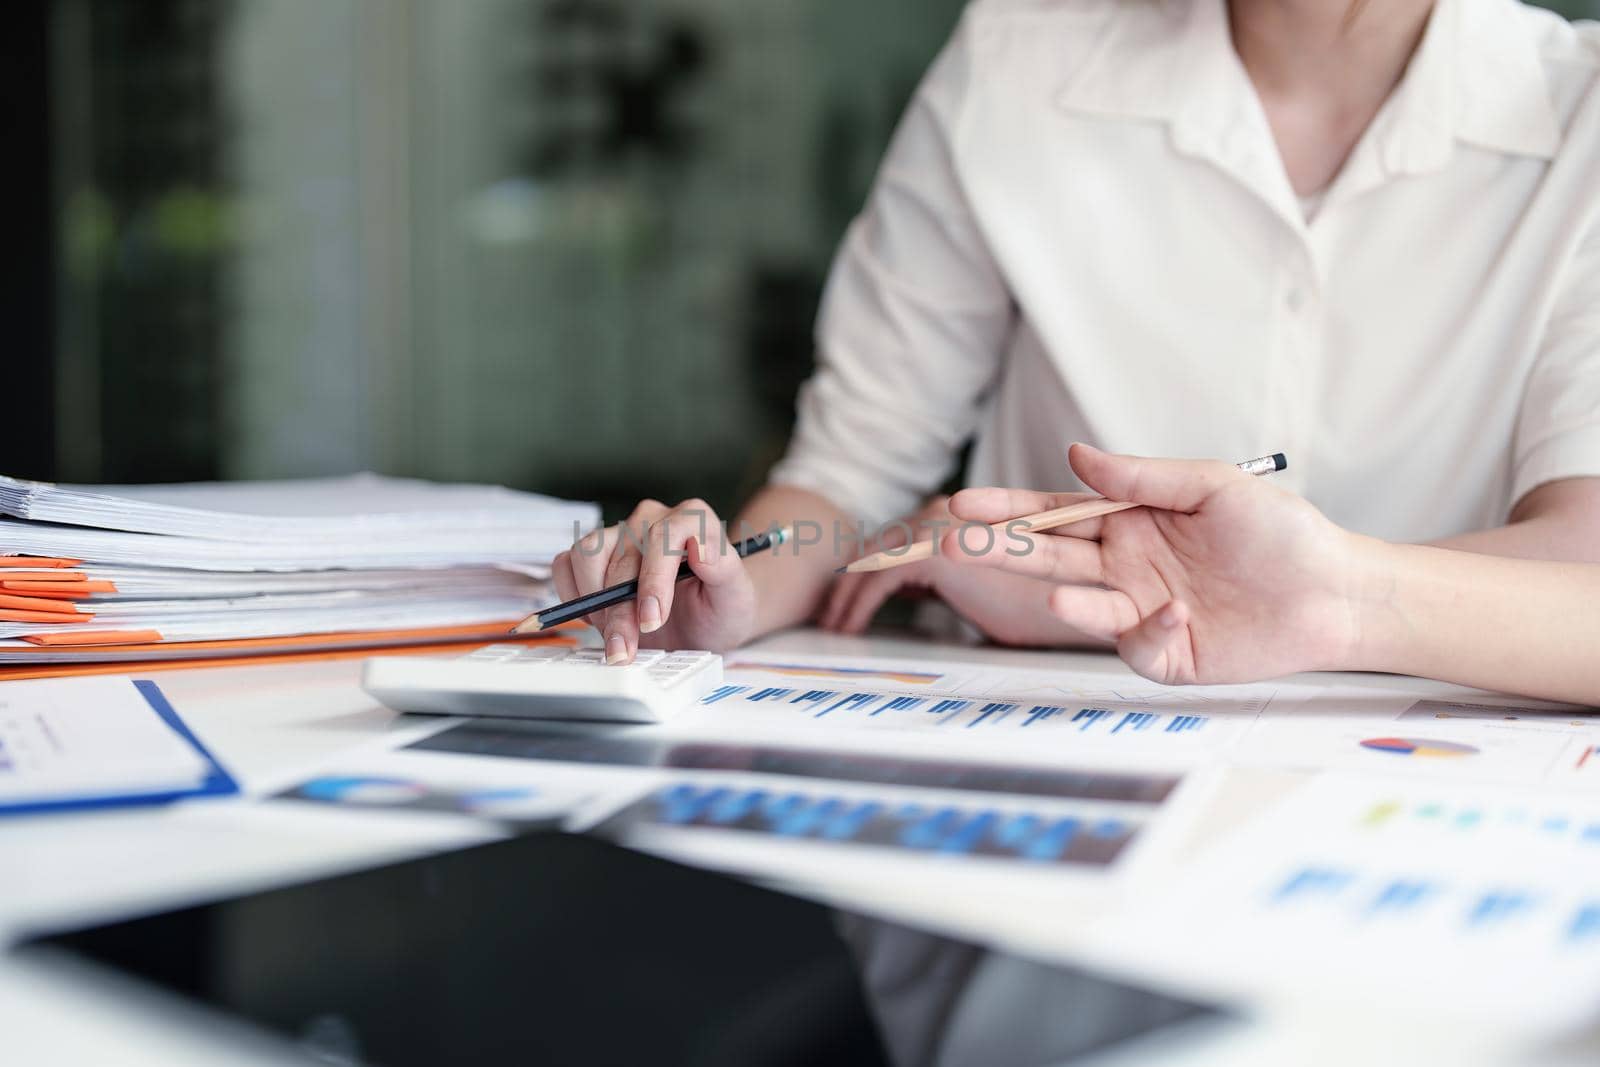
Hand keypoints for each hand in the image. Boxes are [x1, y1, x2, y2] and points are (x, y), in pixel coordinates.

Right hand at [550, 498, 756, 662]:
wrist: (705, 622)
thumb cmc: (722, 608)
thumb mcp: (736, 598)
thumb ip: (725, 569)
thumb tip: (702, 550)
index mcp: (692, 519)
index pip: (666, 535)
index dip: (654, 577)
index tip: (653, 618)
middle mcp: (653, 519)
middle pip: (623, 558)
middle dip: (621, 612)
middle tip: (624, 651)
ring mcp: (619, 533)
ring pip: (586, 555)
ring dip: (594, 604)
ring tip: (615, 635)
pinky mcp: (594, 552)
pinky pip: (565, 563)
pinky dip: (573, 596)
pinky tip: (598, 619)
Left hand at [819, 496, 1109, 646]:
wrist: (1077, 607)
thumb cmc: (1040, 609)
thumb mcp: (983, 594)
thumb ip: (951, 585)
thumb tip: (914, 598)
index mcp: (959, 518)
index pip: (897, 543)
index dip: (866, 574)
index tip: (847, 604)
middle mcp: (946, 513)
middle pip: (879, 548)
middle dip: (850, 584)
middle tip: (832, 616)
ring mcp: (938, 527)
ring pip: (872, 563)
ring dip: (848, 597)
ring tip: (835, 627)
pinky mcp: (932, 552)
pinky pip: (877, 582)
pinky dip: (857, 606)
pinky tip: (847, 628)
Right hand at [944, 444, 1363, 683]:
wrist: (1337, 592)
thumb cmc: (1280, 533)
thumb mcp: (1211, 487)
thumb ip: (1141, 477)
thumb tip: (1077, 456)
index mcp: (1128, 522)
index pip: (1053, 515)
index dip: (1007, 511)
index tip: (962, 507)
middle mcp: (1123, 568)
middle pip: (1049, 560)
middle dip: (1002, 553)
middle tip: (956, 547)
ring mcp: (1139, 613)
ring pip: (1082, 607)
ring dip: (1064, 602)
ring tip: (1054, 598)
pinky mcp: (1165, 656)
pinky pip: (1137, 646)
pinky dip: (1149, 630)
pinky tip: (1178, 610)